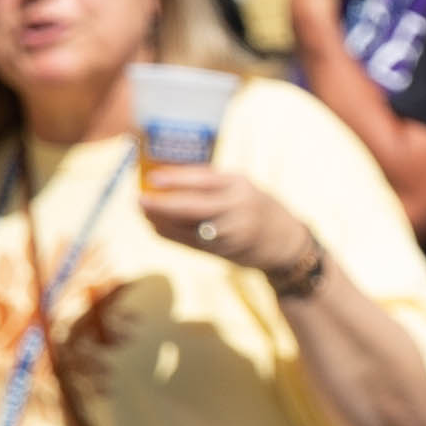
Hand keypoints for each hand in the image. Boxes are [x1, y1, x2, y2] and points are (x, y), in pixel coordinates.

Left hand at [137, 162, 315, 284]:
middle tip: (139, 199)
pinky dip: (169, 234)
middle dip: (162, 204)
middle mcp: (237, 209)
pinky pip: (188, 242)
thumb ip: (213, 183)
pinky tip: (156, 227)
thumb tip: (169, 175)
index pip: (204, 180)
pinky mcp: (224, 250)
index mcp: (241, 186)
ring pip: (186, 227)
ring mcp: (231, 232)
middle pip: (192, 207)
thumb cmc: (258, 208)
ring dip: (160, 221)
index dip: (176, 179)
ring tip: (144, 212)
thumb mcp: (243, 187)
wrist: (286, 244)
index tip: (152, 178)